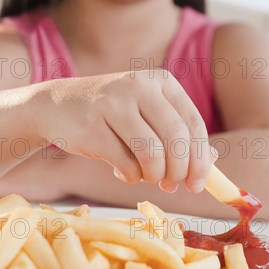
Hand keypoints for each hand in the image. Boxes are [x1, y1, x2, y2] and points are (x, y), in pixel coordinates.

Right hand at [35, 70, 215, 192]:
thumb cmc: (112, 115)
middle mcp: (139, 86)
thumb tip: (213, 163)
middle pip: (176, 139)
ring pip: (151, 154)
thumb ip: (180, 134)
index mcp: (161, 81)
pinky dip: (130, 177)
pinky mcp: (92, 126)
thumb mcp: (148, 115)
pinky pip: (125, 164)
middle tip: (171, 187)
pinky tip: (122, 172)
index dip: (200, 160)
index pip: (193, 124)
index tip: (197, 184)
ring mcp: (113, 103)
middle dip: (179, 172)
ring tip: (146, 178)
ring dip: (154, 176)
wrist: (56, 106)